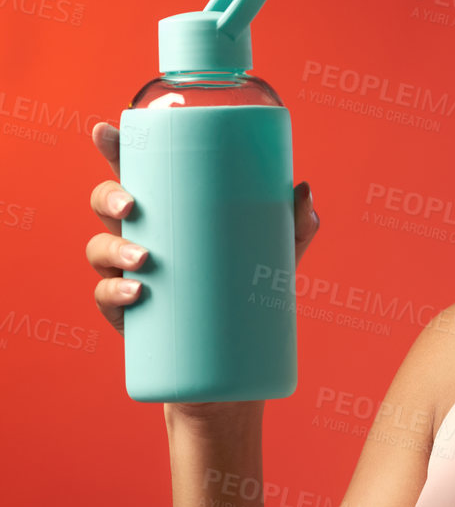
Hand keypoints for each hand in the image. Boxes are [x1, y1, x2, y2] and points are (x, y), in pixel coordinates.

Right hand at [85, 119, 318, 417]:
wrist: (232, 377)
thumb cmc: (250, 302)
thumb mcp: (276, 262)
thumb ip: (293, 226)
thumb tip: (303, 190)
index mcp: (169, 216)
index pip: (135, 173)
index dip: (114, 149)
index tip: (107, 129)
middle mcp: (141, 240)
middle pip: (106, 204)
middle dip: (108, 197)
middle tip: (132, 206)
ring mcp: (128, 277)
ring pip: (99, 249)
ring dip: (113, 249)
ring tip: (143, 261)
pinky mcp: (128, 317)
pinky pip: (106, 299)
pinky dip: (115, 293)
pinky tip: (134, 293)